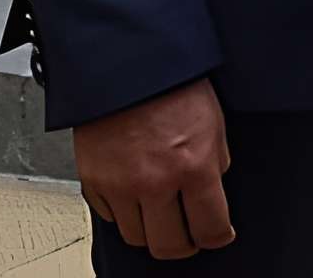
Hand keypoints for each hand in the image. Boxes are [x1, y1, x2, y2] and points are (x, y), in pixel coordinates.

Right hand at [74, 77, 232, 258]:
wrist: (128, 67)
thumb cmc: (174, 87)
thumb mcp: (214, 123)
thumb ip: (215, 164)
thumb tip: (212, 194)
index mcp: (193, 166)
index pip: (210, 227)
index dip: (218, 236)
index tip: (219, 235)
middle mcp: (155, 182)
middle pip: (169, 246)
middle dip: (184, 245)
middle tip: (190, 236)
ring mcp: (120, 186)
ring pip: (137, 238)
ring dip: (152, 233)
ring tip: (163, 217)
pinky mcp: (93, 182)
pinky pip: (110, 217)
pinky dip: (125, 214)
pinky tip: (136, 197)